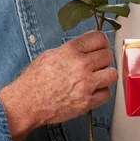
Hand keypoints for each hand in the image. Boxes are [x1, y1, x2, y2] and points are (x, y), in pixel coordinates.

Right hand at [0, 31, 116, 140]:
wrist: (27, 102)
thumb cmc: (34, 80)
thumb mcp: (50, 54)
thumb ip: (71, 50)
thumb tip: (86, 48)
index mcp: (71, 51)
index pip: (99, 38)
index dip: (101, 41)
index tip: (101, 45)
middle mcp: (81, 65)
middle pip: (108, 55)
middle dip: (103, 58)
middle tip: (98, 63)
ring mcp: (85, 84)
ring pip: (112, 74)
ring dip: (106, 75)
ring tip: (98, 77)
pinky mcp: (87, 102)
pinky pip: (107, 93)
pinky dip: (102, 92)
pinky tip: (93, 90)